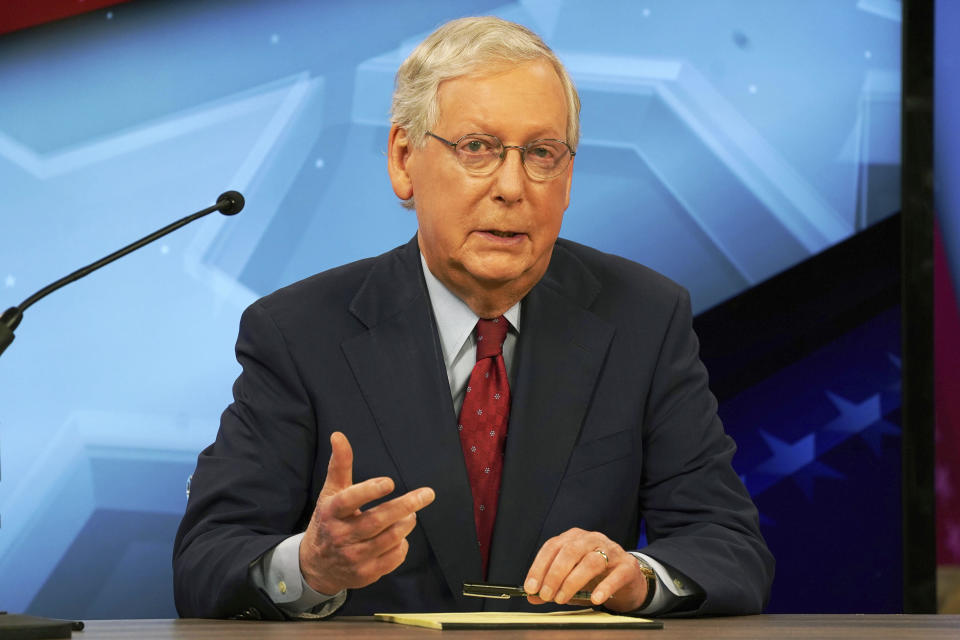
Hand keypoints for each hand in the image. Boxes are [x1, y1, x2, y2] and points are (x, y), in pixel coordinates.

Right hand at [299, 431, 434, 594]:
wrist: (316, 564)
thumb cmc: (329, 520)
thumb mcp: (331, 493)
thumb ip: (340, 464)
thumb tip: (338, 435)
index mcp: (332, 511)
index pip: (350, 500)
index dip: (369, 491)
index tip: (390, 482)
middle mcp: (341, 535)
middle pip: (378, 520)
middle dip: (405, 506)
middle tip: (426, 494)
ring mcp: (353, 557)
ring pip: (391, 538)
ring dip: (406, 523)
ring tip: (411, 513)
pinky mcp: (365, 574)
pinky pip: (394, 557)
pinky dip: (402, 544)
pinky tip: (399, 535)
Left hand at [523, 528, 648, 611]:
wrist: (628, 579)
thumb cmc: (595, 577)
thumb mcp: (570, 580)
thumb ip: (552, 586)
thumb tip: (532, 596)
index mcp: (575, 537)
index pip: (553, 546)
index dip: (539, 566)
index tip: (531, 587)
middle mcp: (592, 539)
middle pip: (571, 551)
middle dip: (555, 574)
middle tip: (546, 595)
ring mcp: (612, 550)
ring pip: (591, 561)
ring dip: (573, 581)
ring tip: (562, 599)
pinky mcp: (628, 566)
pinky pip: (616, 576)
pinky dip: (604, 587)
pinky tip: (595, 599)